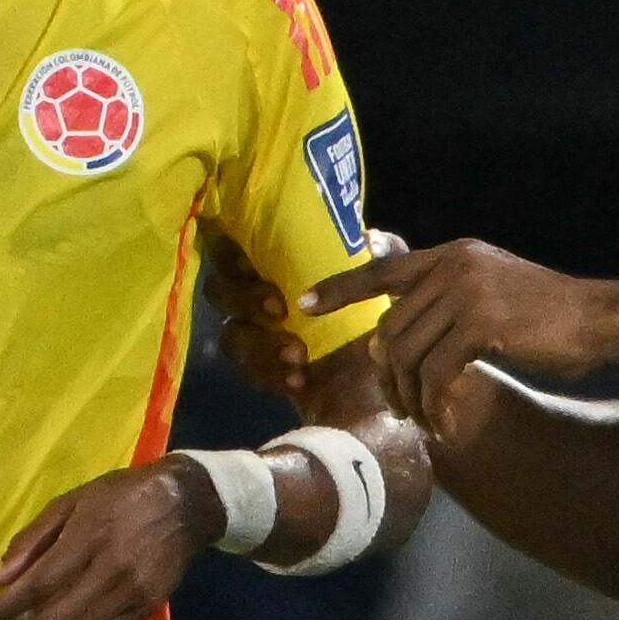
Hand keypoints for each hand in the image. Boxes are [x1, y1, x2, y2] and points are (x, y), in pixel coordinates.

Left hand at [0, 460, 213, 619]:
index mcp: (86, 537)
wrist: (185, 502)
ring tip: (52, 614)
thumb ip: (33, 540)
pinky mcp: (148, 607)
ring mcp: (132, 591)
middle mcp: (110, 569)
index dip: (2, 610)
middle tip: (27, 607)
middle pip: (54, 618)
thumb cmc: (120, 496)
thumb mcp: (71, 502)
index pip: (36, 584)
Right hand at [208, 229, 404, 405]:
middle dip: (242, 297)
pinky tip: (299, 379)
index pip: (238, 249)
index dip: (233, 253)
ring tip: (297, 355)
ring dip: (259, 343)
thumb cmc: (389, 320)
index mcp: (285, 267)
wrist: (398, 381)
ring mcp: (263, 339)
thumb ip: (385, 256)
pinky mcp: (270, 375)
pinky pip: (251, 373)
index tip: (253, 261)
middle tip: (278, 308)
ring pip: (231, 334)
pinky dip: (271, 375)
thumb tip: (370, 239)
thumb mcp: (395, 284)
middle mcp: (265, 299)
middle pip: (220, 290)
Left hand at [299, 240, 618, 426]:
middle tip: (401, 409)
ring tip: (426, 422)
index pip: (383, 269)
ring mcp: (467, 293)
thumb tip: (396, 329)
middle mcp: (454, 267)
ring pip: (408, 356)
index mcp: (453, 255)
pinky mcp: (482, 325)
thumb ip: (447, 299)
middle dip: (388, 378)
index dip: (340, 288)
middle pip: (390, 330)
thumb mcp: (492, 291)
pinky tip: (446, 424)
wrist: (601, 320)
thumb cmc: (550, 316)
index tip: (304, 305)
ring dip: (412, 399)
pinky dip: (435, 405)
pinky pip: (436, 373)